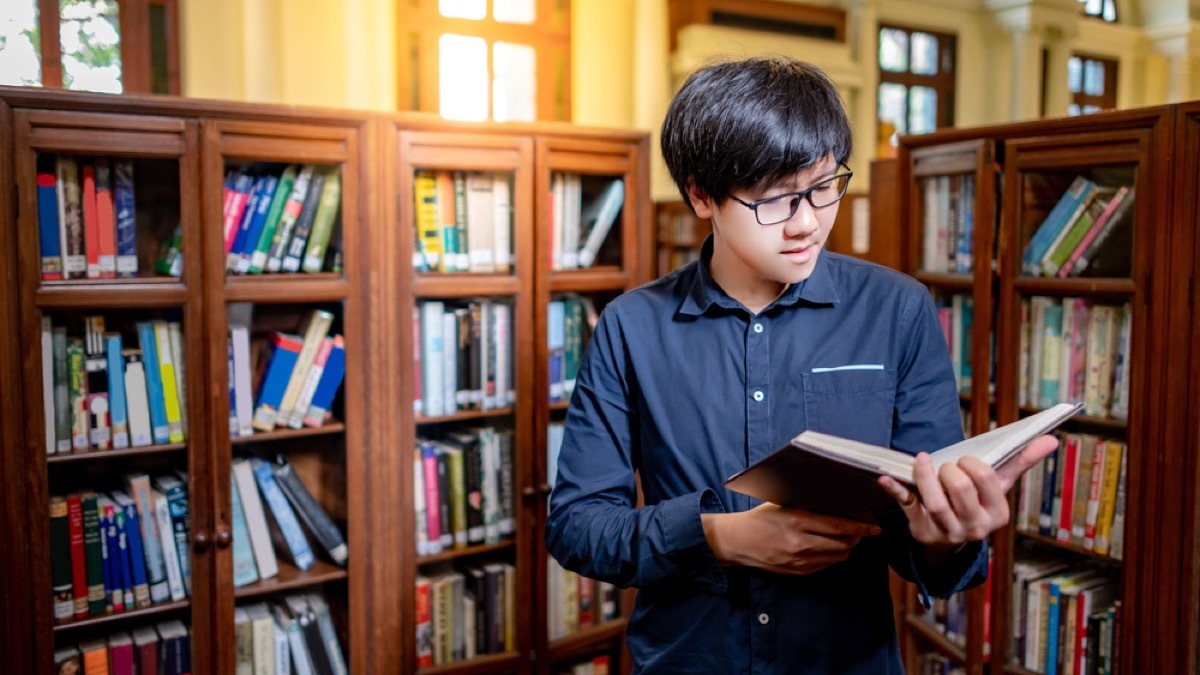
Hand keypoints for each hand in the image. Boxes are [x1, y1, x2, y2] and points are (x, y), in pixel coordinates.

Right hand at [702, 503, 881, 575]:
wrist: (738, 542)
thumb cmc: (760, 519)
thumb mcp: (783, 505)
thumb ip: (808, 506)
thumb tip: (836, 502)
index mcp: (797, 521)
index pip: (839, 526)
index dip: (861, 527)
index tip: (874, 525)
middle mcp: (800, 543)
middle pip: (843, 543)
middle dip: (858, 537)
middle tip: (864, 530)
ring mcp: (799, 561)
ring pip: (838, 556)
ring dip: (847, 547)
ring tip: (848, 538)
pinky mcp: (798, 572)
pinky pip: (826, 565)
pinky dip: (833, 555)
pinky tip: (830, 547)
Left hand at [877, 434, 1059, 547]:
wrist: (949, 542)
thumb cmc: (977, 503)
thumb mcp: (999, 487)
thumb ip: (1022, 461)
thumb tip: (1051, 438)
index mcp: (997, 514)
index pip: (986, 479)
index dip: (972, 464)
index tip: (965, 461)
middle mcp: (974, 527)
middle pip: (960, 488)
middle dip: (950, 469)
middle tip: (946, 466)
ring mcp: (946, 531)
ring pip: (934, 500)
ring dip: (925, 475)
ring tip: (923, 461)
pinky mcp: (920, 529)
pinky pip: (905, 506)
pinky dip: (894, 489)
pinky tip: (885, 477)